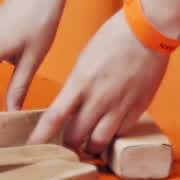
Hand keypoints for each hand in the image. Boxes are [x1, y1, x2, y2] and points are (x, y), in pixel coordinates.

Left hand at [26, 9, 168, 154]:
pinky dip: (111, 134)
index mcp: (80, 82)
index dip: (40, 137)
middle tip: (65, 144)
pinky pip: (120, 133)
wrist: (147, 31)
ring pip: (98, 143)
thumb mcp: (84, 60)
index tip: (32, 148)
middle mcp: (99, 98)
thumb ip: (76, 86)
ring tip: (87, 143)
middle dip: (67, 145)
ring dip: (90, 146)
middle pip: (75, 138)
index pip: (54, 118)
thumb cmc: (114, 38)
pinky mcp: (137, 109)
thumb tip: (69, 107)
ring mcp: (119, 106)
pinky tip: (109, 126)